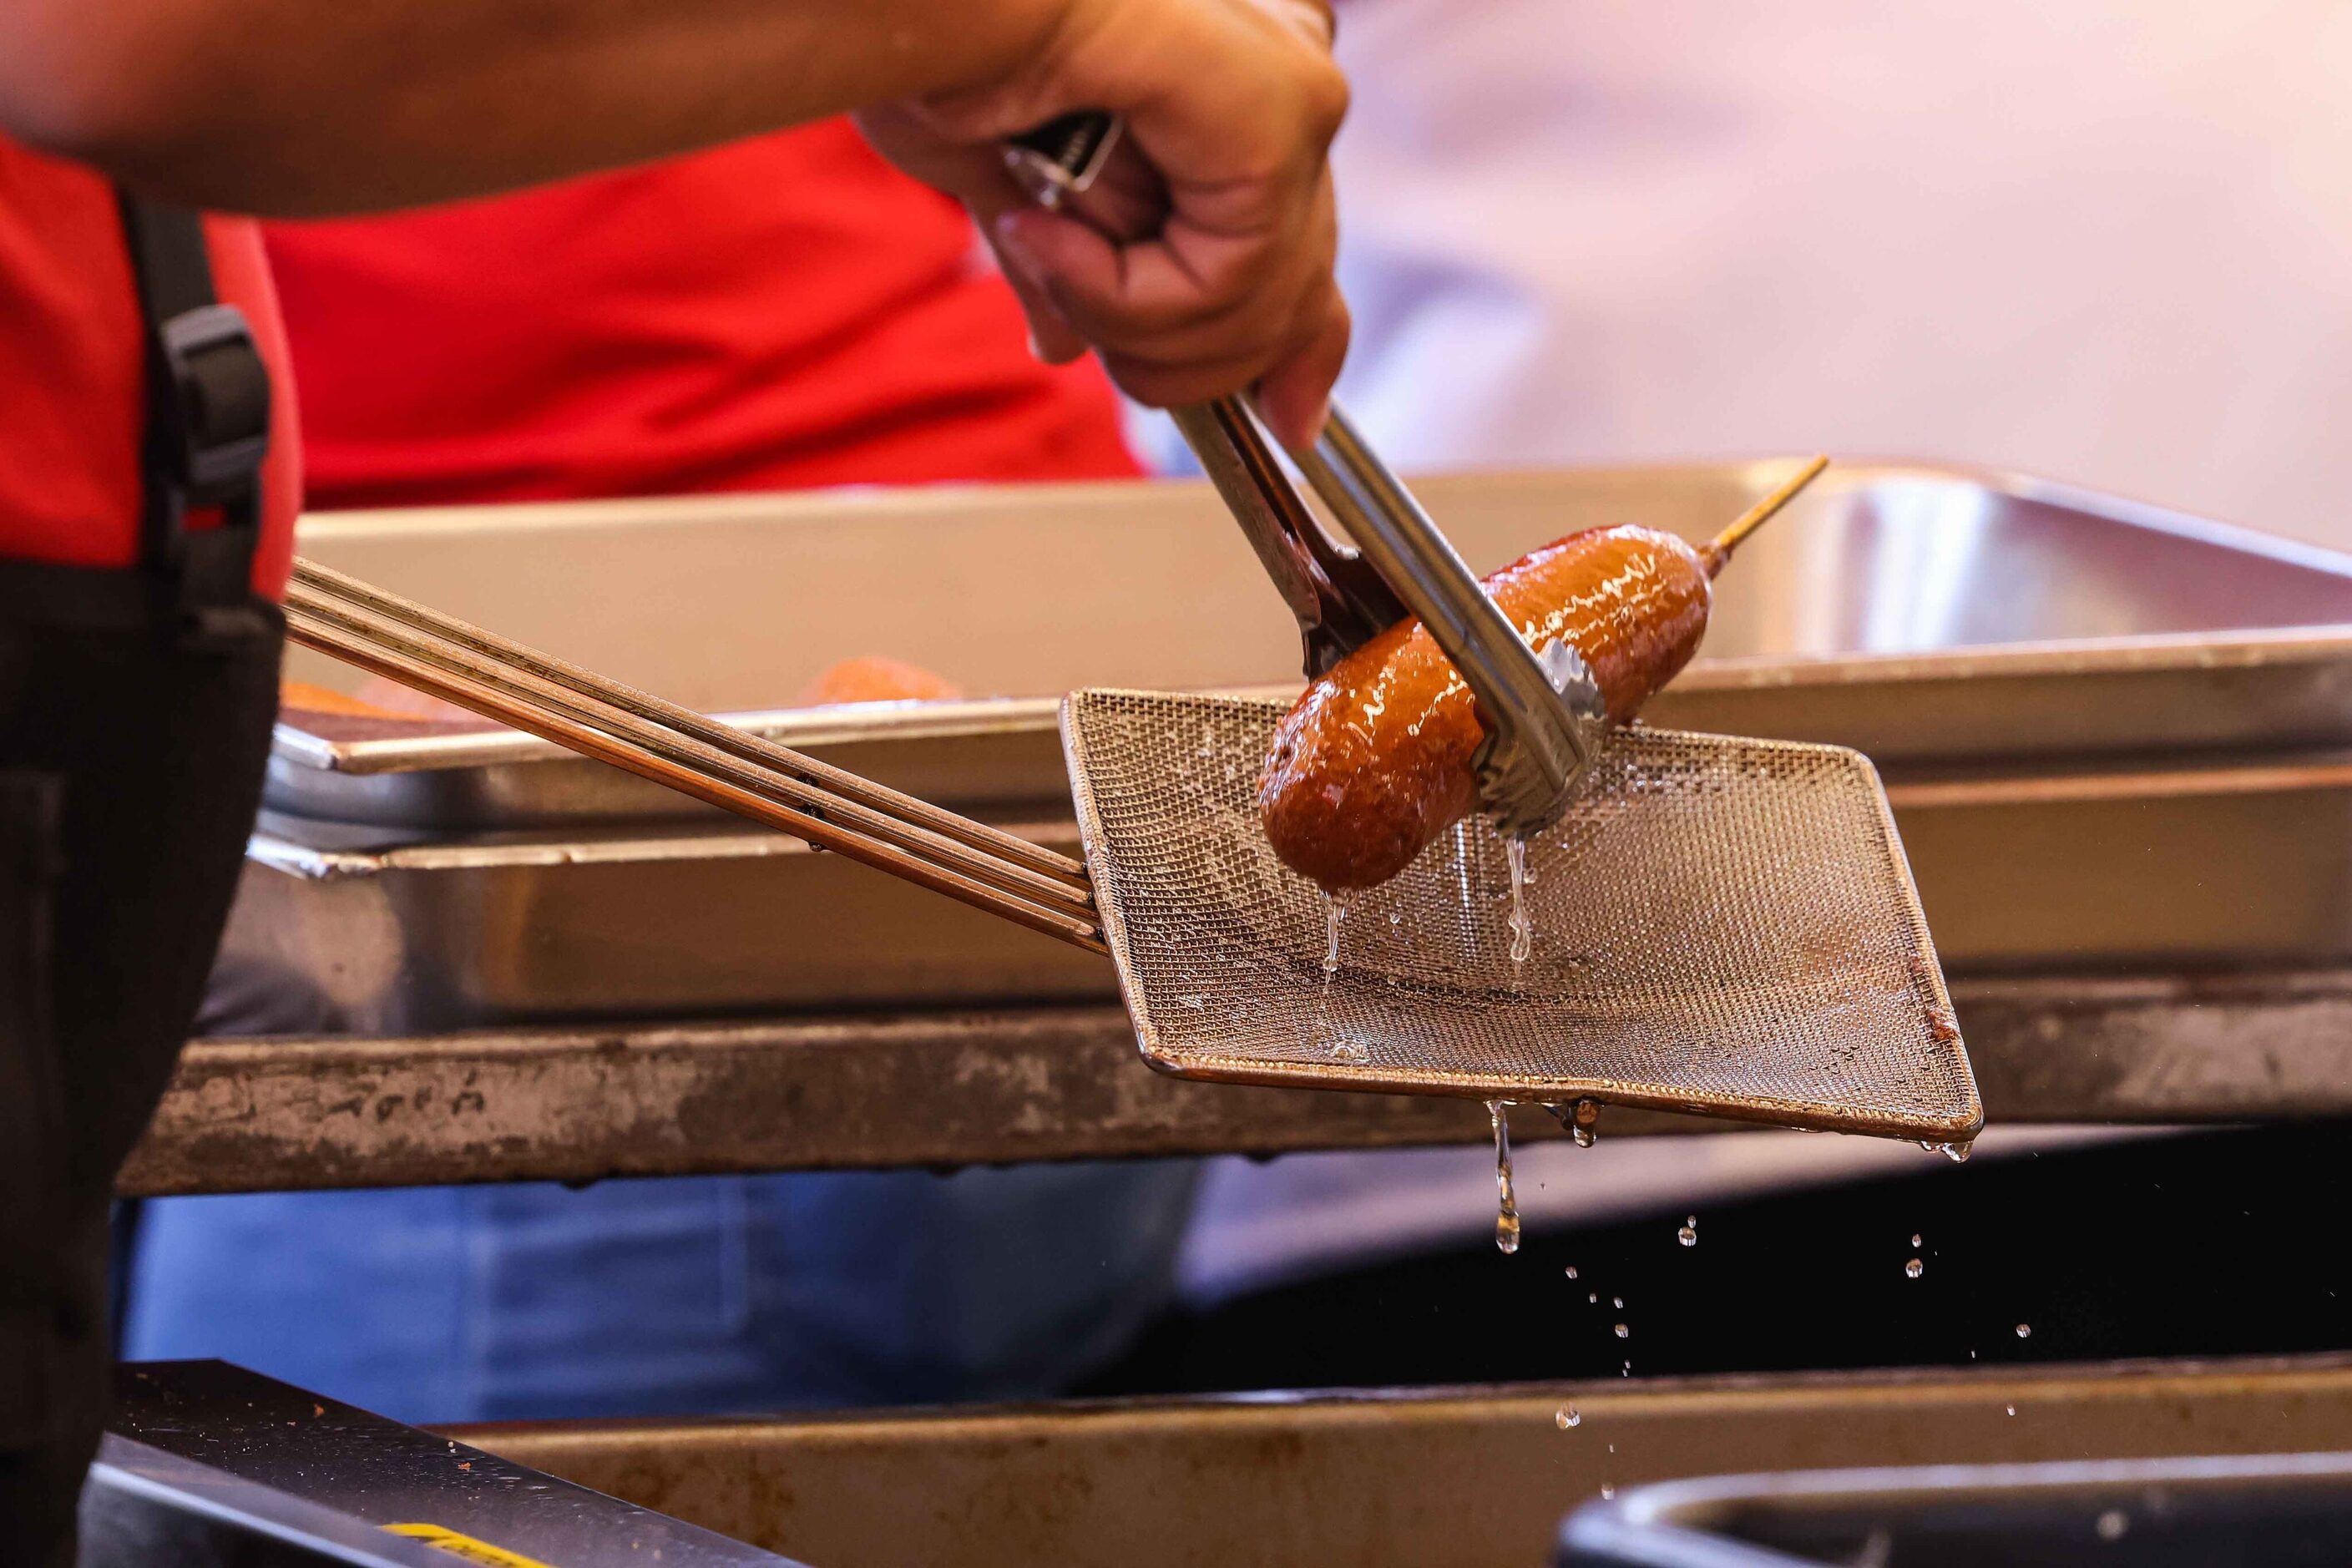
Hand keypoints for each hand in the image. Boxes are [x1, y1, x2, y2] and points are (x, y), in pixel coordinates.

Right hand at [855, 0, 1348, 448]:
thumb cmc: (936, 41)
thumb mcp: (1000, 175)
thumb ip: (1062, 264)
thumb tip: (1065, 344)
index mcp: (1230, 77)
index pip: (1304, 238)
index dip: (1302, 347)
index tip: (1289, 420)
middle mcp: (1280, 70)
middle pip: (1296, 289)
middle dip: (1191, 356)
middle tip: (1095, 340)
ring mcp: (1291, 88)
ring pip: (1261, 307)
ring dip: (1127, 318)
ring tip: (1043, 243)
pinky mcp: (1284, 110)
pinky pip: (1233, 282)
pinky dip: (1126, 291)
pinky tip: (1054, 230)